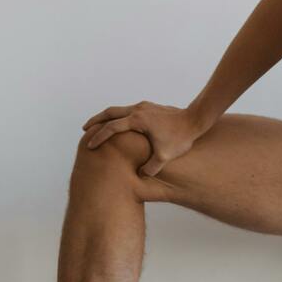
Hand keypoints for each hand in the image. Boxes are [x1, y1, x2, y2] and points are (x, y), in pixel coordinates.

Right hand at [83, 101, 202, 176]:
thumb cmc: (181, 137)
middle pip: (110, 112)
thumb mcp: (165, 156)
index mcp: (137, 120)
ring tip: (99, 126)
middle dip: (96, 120)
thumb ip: (150, 167)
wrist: (196, 120)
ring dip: (107, 117)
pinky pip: (129, 110)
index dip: (99, 137)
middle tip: (85, 129)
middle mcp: (138, 110)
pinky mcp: (150, 107)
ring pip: (119, 109)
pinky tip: (120, 125)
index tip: (90, 145)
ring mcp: (144, 107)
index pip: (112, 127)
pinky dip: (119, 116)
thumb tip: (140, 175)